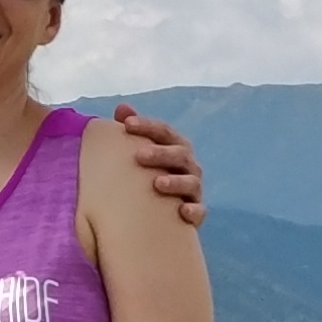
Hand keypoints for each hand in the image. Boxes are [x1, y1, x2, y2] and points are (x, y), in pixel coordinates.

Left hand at [109, 105, 203, 226]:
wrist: (164, 212)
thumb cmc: (149, 175)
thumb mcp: (142, 152)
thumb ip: (133, 130)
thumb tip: (122, 108)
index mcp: (174, 147)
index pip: (164, 132)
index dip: (147, 126)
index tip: (127, 124)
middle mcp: (188, 165)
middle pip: (180, 154)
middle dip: (161, 153)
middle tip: (139, 156)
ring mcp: (193, 189)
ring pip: (191, 182)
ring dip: (176, 182)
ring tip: (157, 184)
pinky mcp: (195, 213)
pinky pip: (199, 211)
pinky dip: (193, 211)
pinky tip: (182, 211)